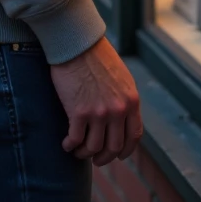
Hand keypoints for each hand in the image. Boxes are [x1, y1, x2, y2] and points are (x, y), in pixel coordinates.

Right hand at [50, 37, 141, 165]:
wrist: (77, 42)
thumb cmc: (96, 56)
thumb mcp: (121, 77)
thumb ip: (123, 99)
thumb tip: (120, 118)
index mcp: (131, 101)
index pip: (134, 136)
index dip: (126, 150)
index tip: (118, 156)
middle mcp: (118, 110)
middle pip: (114, 147)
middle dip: (104, 157)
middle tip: (95, 159)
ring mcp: (99, 113)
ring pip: (94, 147)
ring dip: (84, 153)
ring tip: (77, 151)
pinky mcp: (79, 112)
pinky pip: (76, 139)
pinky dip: (70, 146)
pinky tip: (66, 144)